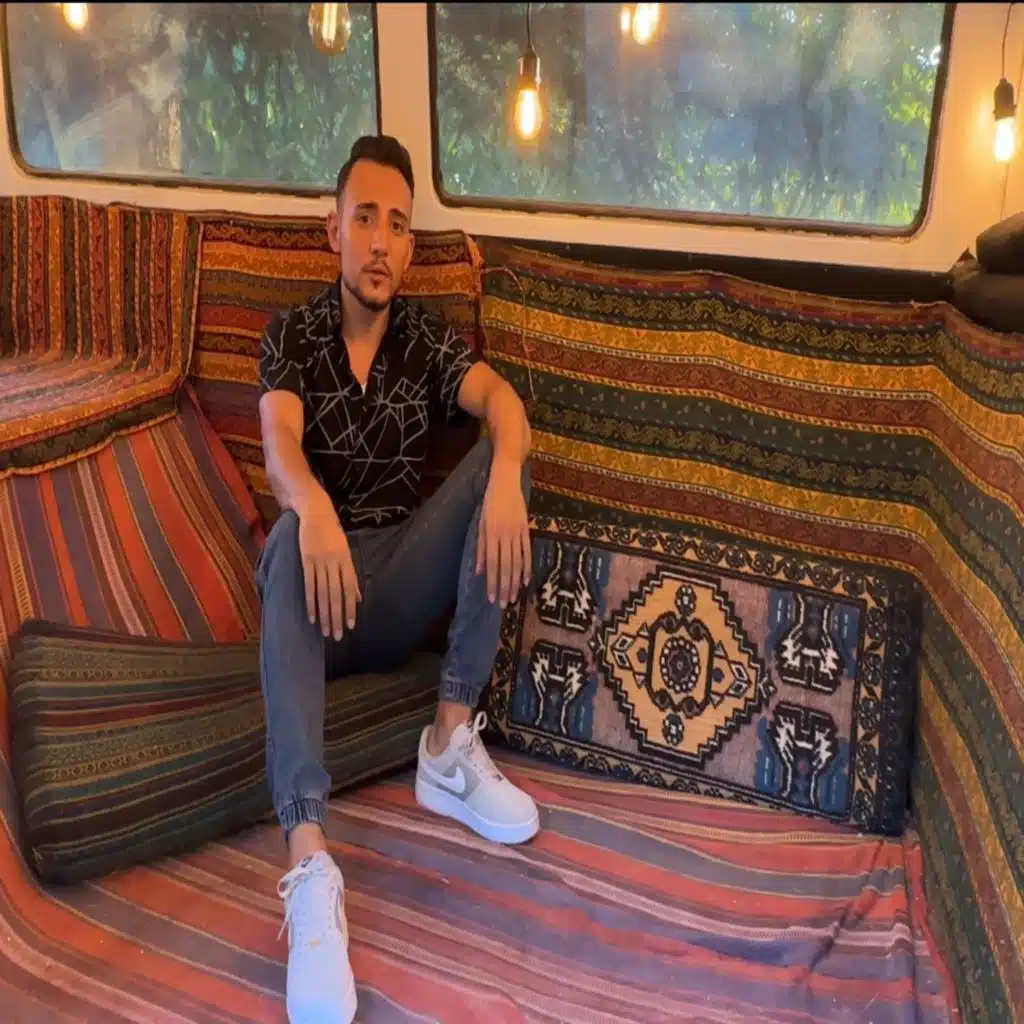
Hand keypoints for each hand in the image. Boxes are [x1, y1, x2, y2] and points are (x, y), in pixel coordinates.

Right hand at [297, 494, 360, 639]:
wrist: (316, 512)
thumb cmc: (332, 534)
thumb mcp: (346, 553)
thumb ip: (351, 576)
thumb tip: (358, 597)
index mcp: (347, 561)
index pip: (350, 590)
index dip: (351, 608)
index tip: (351, 626)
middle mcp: (335, 562)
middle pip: (337, 595)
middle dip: (337, 617)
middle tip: (337, 636)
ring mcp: (320, 561)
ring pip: (324, 593)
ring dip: (324, 614)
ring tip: (324, 631)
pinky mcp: (306, 560)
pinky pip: (309, 585)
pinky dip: (310, 602)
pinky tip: (311, 616)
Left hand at [477, 459, 530, 608]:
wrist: (506, 480)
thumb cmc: (489, 502)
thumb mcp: (481, 523)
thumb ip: (481, 548)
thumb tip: (479, 571)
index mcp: (491, 533)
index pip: (492, 563)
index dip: (492, 582)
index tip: (492, 598)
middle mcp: (504, 535)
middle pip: (506, 566)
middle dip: (504, 586)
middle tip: (504, 604)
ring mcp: (517, 532)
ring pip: (517, 561)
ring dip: (515, 581)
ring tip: (513, 597)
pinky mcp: (526, 528)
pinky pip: (527, 551)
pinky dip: (527, 567)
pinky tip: (525, 580)